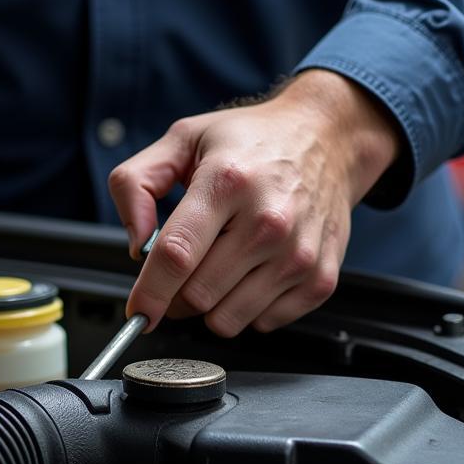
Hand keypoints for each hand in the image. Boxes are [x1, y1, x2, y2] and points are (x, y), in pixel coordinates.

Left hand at [109, 70, 401, 335]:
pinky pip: (263, 324)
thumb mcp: (180, 140)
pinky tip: (251, 271)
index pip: (178, 253)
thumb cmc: (250, 141)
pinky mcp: (320, 279)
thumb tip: (135, 244)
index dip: (149, 292)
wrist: (328, 139)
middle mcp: (268, 221)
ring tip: (218, 265)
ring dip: (209, 305)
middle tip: (179, 271)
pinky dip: (246, 308)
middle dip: (173, 295)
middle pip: (198, 294)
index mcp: (227, 181)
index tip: (137, 313)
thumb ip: (135, 184)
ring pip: (228, 319)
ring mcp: (298, 254)